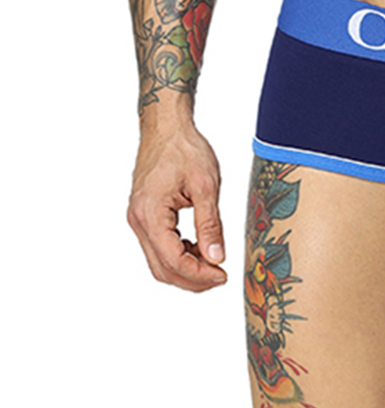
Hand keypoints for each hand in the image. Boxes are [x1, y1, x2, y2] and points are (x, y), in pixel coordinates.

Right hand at [127, 120, 227, 290]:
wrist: (166, 127)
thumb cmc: (184, 148)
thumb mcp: (206, 185)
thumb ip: (210, 224)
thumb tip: (216, 257)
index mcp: (150, 214)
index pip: (172, 260)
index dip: (199, 274)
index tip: (223, 275)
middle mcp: (138, 220)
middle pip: (161, 268)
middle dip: (191, 279)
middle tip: (220, 277)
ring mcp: (138, 219)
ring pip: (158, 260)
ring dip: (185, 269)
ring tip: (213, 265)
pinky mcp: (144, 215)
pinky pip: (159, 246)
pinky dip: (179, 254)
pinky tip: (199, 249)